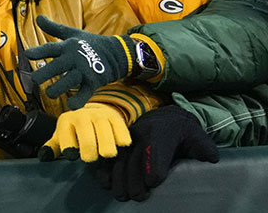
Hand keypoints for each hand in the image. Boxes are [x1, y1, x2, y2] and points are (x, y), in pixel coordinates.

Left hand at [27, 15, 131, 109]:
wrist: (118, 53)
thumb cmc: (90, 43)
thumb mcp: (72, 34)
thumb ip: (53, 28)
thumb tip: (38, 17)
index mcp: (67, 46)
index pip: (50, 48)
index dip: (39, 51)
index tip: (28, 55)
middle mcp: (74, 58)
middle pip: (57, 66)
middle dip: (44, 74)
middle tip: (35, 80)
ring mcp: (84, 70)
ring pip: (69, 81)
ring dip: (58, 89)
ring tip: (50, 94)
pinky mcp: (94, 82)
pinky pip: (85, 93)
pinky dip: (78, 100)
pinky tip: (70, 105)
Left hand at [39, 102, 130, 161]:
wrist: (93, 111)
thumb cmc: (75, 129)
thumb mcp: (61, 135)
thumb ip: (52, 147)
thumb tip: (44, 156)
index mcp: (66, 121)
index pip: (67, 140)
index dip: (70, 151)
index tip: (72, 155)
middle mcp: (82, 116)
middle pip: (88, 142)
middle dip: (90, 154)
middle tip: (90, 157)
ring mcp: (100, 116)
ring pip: (106, 140)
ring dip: (106, 151)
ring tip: (104, 153)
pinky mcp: (116, 118)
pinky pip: (121, 135)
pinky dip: (121, 143)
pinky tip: (117, 144)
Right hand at [96, 106, 217, 201]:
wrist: (167, 118)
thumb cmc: (184, 132)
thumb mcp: (198, 137)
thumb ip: (205, 149)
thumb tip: (210, 159)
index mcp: (160, 133)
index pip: (153, 151)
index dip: (152, 169)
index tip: (154, 182)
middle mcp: (140, 134)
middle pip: (134, 160)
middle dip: (134, 181)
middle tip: (139, 197)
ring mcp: (127, 138)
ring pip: (119, 160)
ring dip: (118, 179)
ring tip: (122, 195)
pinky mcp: (118, 142)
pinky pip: (108, 156)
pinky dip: (104, 169)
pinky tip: (105, 183)